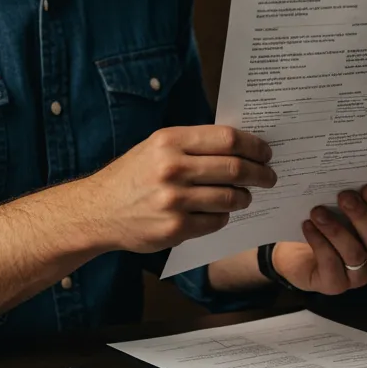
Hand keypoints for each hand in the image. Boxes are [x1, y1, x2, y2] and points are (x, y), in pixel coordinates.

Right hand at [88, 125, 275, 252]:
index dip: (254, 146)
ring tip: (245, 196)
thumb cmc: (133, 175)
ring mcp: (173, 200)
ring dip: (244, 197)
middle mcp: (172, 168)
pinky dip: (224, 216)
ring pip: (230, 198)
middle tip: (269, 176)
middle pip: (235, 168)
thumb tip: (241, 144)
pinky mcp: (175, 228)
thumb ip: (193, 143)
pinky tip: (221, 212)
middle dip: (260, 173)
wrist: (97, 210)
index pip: (228, 139)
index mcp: (170, 141)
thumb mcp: (157, 146)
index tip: (266, 152)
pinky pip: (216, 221)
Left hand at [271, 185, 366, 294]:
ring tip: (317, 212)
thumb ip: (345, 196)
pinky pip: (331, 264)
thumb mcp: (333, 207)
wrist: (293, 253)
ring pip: (355, 253)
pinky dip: (319, 243)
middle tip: (343, 196)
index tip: (366, 186)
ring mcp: (357, 274)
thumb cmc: (320, 226)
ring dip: (336, 230)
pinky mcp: (335, 285)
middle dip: (360, 215)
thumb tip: (346, 173)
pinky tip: (307, 227)